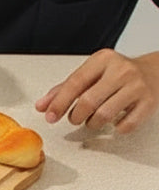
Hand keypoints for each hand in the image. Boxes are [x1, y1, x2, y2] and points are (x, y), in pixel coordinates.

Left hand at [35, 49, 158, 133]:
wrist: (156, 71)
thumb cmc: (117, 74)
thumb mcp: (91, 74)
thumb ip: (64, 89)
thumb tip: (41, 106)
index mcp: (103, 60)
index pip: (75, 83)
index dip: (59, 103)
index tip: (49, 116)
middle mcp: (121, 70)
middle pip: (88, 102)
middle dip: (76, 116)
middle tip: (76, 118)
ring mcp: (137, 86)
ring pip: (104, 115)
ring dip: (92, 124)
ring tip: (94, 119)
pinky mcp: (149, 102)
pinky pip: (125, 126)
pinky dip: (115, 129)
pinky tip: (115, 122)